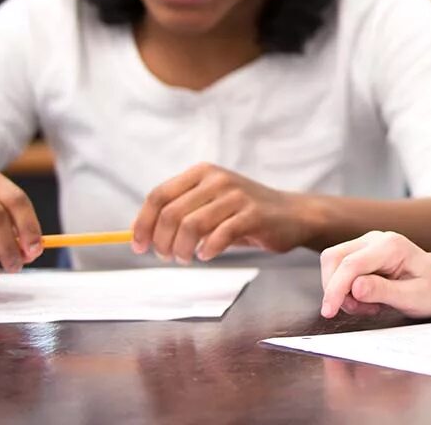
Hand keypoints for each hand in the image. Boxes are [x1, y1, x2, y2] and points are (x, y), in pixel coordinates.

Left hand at [132, 163, 312, 262]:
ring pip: (191, 227)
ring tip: (187, 258)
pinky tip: (208, 254)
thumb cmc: (243, 214)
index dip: (143, 224)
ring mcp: (237, 195)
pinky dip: (207, 251)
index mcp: (202, 172)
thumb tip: (140, 236)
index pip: (158, 196)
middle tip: (167, 257)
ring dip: (182, 250)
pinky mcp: (253, 214)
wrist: (292, 215)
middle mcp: (218, 179)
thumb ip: (181, 213)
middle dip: (162, 242)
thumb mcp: (209, 204)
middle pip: (171, 214)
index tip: (139, 247)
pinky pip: (218, 236)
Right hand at [319, 230, 430, 319]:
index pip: (351, 264)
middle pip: (334, 258)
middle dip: (336, 289)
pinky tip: (368, 299)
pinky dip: (346, 289)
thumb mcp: (413, 297)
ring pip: (334, 263)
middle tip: (359, 310)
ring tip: (368, 306)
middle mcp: (377, 238)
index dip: (335, 289)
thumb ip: (383, 292)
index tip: (329, 312)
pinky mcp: (364, 253)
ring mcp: (368, 243)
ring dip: (341, 290)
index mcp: (392, 246)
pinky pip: (341, 269)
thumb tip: (355, 288)